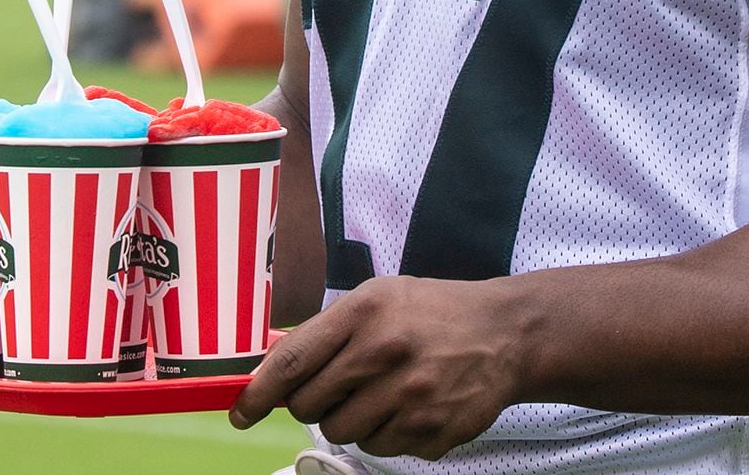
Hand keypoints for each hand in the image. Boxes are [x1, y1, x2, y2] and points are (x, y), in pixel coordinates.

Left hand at [228, 276, 529, 458]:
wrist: (507, 333)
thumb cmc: (434, 313)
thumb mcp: (380, 298)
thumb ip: (325, 333)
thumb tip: (267, 374)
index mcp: (366, 313)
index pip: (292, 362)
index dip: (257, 394)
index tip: (241, 412)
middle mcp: (386, 353)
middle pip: (309, 407)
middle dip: (315, 403)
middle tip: (342, 386)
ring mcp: (410, 397)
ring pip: (342, 432)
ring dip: (352, 419)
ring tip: (384, 392)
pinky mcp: (430, 430)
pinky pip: (380, 449)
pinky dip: (386, 434)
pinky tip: (409, 406)